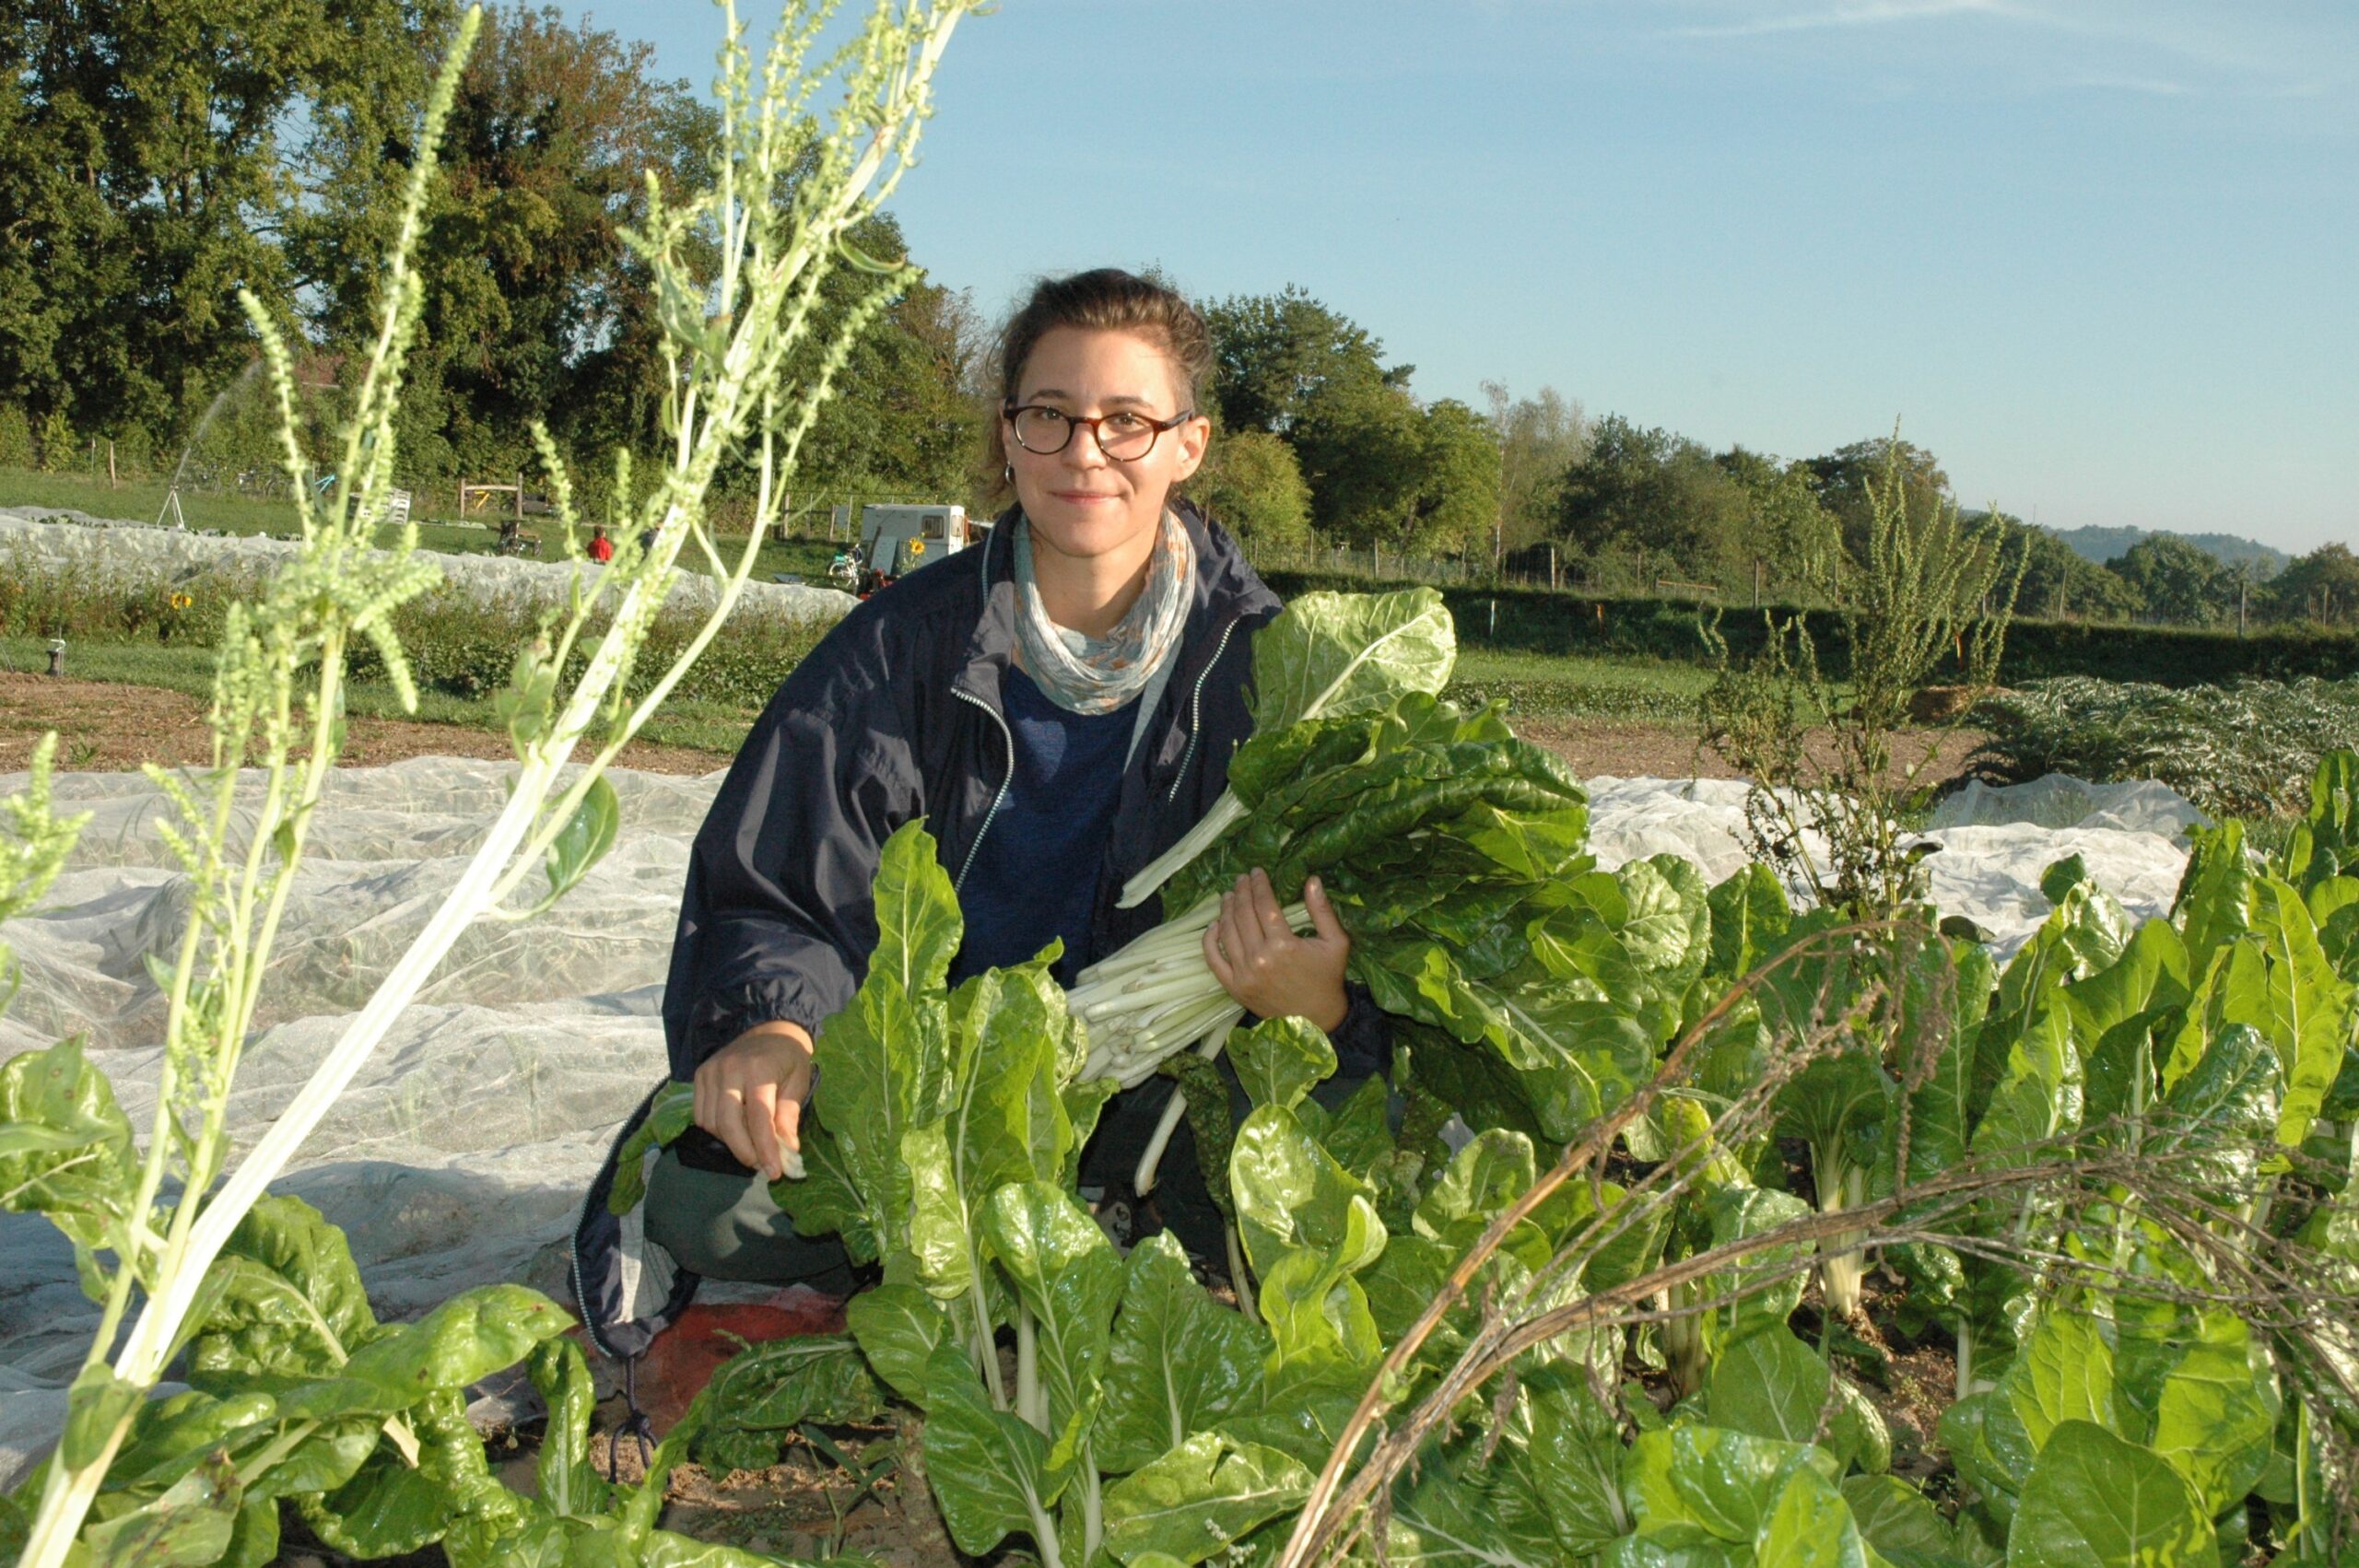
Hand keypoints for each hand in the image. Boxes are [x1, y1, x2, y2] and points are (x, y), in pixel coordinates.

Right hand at [692, 1021, 812, 1181]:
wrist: (769, 1030)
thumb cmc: (789, 1059)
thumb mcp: (800, 1082)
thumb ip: (789, 1115)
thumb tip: (787, 1150)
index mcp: (760, 1069)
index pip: (759, 1118)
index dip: (765, 1148)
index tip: (774, 1172)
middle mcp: (730, 1069)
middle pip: (728, 1123)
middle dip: (744, 1151)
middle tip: (761, 1166)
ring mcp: (711, 1071)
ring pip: (712, 1123)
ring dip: (731, 1142)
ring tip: (751, 1146)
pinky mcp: (700, 1075)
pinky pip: (701, 1115)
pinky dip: (717, 1130)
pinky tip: (735, 1129)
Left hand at [1203, 869, 1349, 1032]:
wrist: (1315, 1020)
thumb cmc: (1327, 978)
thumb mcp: (1336, 943)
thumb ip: (1322, 910)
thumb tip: (1312, 879)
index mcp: (1284, 945)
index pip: (1264, 904)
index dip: (1259, 884)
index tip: (1257, 872)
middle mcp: (1259, 958)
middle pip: (1243, 914)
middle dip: (1241, 891)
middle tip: (1241, 879)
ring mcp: (1243, 974)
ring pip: (1227, 932)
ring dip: (1225, 909)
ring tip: (1228, 895)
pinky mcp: (1233, 987)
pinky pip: (1213, 959)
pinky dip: (1209, 940)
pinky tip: (1213, 925)